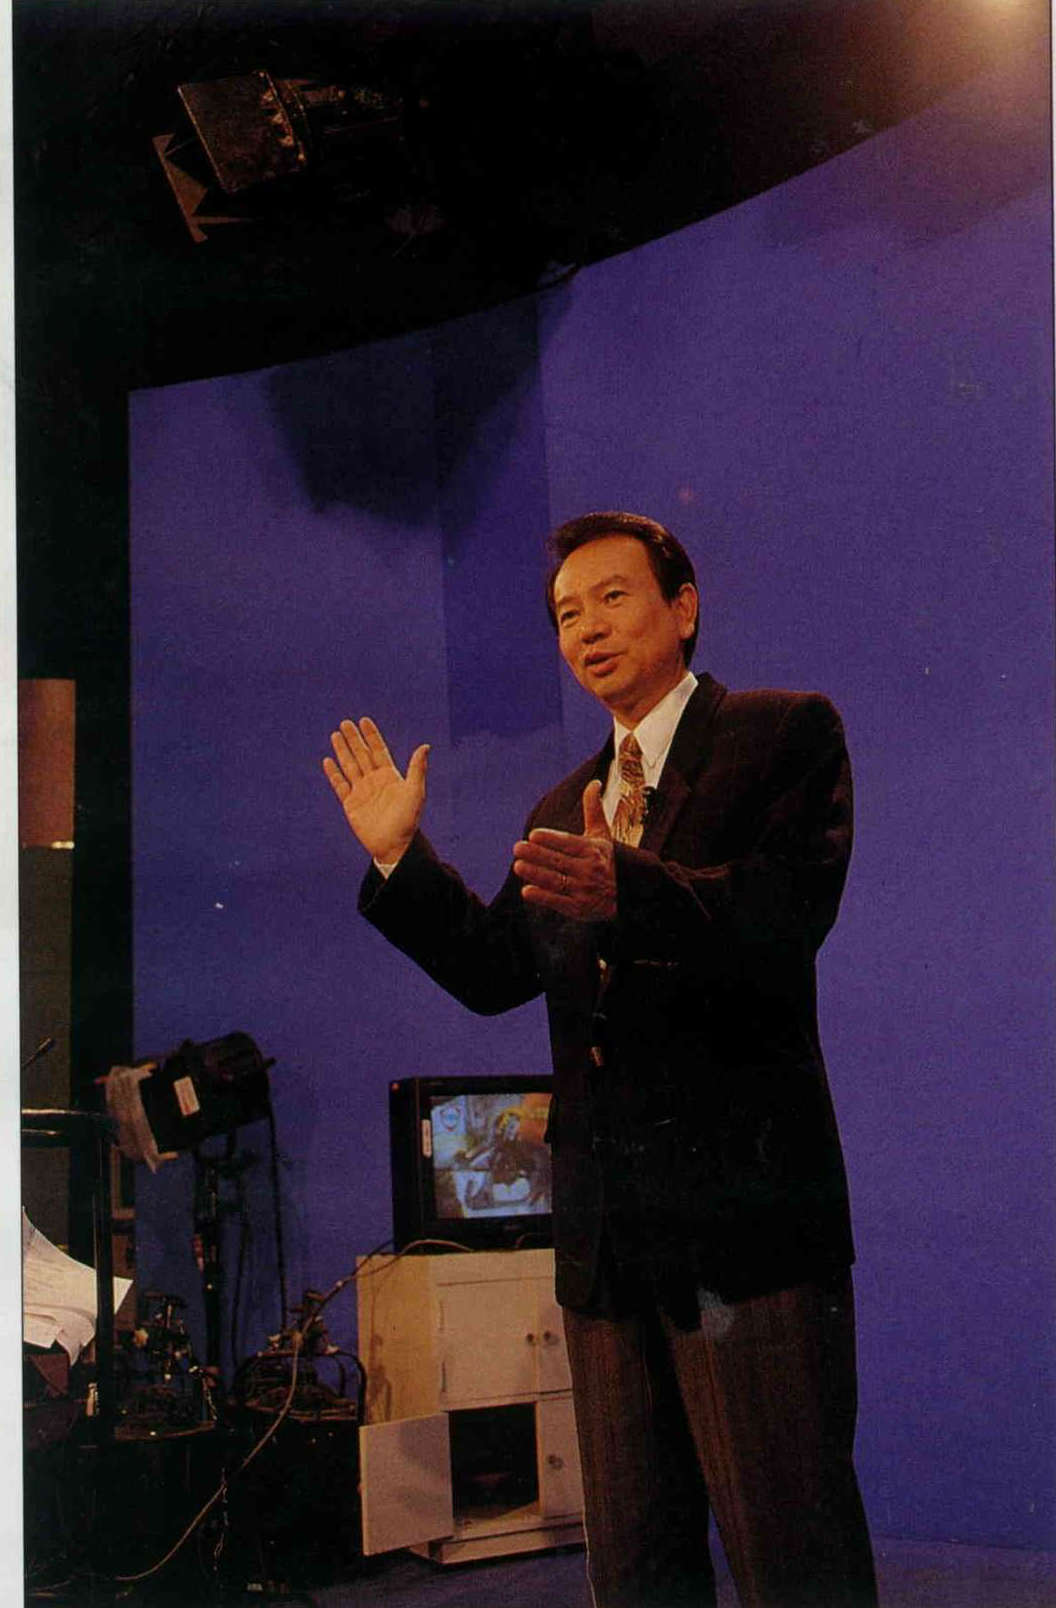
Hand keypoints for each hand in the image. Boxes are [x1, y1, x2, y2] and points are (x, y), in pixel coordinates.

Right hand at [323, 717, 428, 863]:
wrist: (394, 845)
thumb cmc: (408, 820)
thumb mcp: (415, 792)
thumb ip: (417, 769)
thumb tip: (425, 746)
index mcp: (390, 776)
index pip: (378, 750)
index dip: (371, 736)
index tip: (364, 720)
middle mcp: (374, 781)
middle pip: (361, 755)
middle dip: (354, 739)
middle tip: (345, 722)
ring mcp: (362, 792)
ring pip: (349, 766)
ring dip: (342, 751)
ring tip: (335, 735)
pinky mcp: (350, 804)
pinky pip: (340, 785)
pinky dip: (333, 773)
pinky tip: (328, 761)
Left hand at [514, 780, 615, 921]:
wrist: (625, 895)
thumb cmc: (606, 860)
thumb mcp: (603, 835)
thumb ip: (594, 810)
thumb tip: (594, 783)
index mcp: (593, 851)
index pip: (568, 843)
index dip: (550, 839)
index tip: (533, 835)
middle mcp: (589, 871)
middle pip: (558, 861)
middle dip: (536, 855)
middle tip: (517, 848)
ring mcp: (584, 891)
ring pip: (555, 881)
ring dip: (535, 874)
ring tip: (518, 866)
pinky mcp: (578, 909)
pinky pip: (557, 902)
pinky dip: (542, 897)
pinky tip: (526, 891)